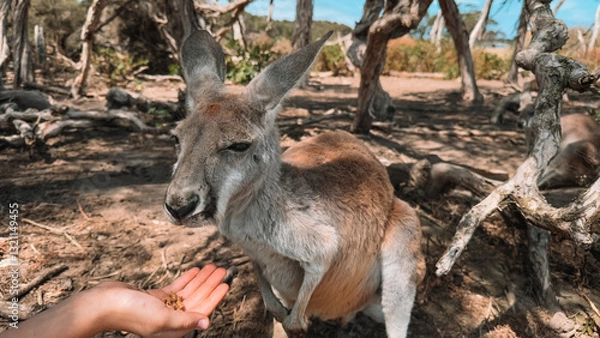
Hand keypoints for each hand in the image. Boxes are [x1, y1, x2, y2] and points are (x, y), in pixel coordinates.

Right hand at [96, 264, 228, 337]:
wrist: (103, 303)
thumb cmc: (128, 313)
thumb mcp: (161, 317)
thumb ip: (185, 320)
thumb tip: (206, 322)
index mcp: (174, 328)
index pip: (201, 311)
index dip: (215, 297)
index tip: (226, 284)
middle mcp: (171, 319)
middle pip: (197, 299)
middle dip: (210, 284)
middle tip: (222, 269)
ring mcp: (163, 308)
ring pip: (188, 291)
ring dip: (201, 279)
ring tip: (212, 266)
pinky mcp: (155, 298)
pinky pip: (176, 288)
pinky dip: (187, 278)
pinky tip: (196, 270)